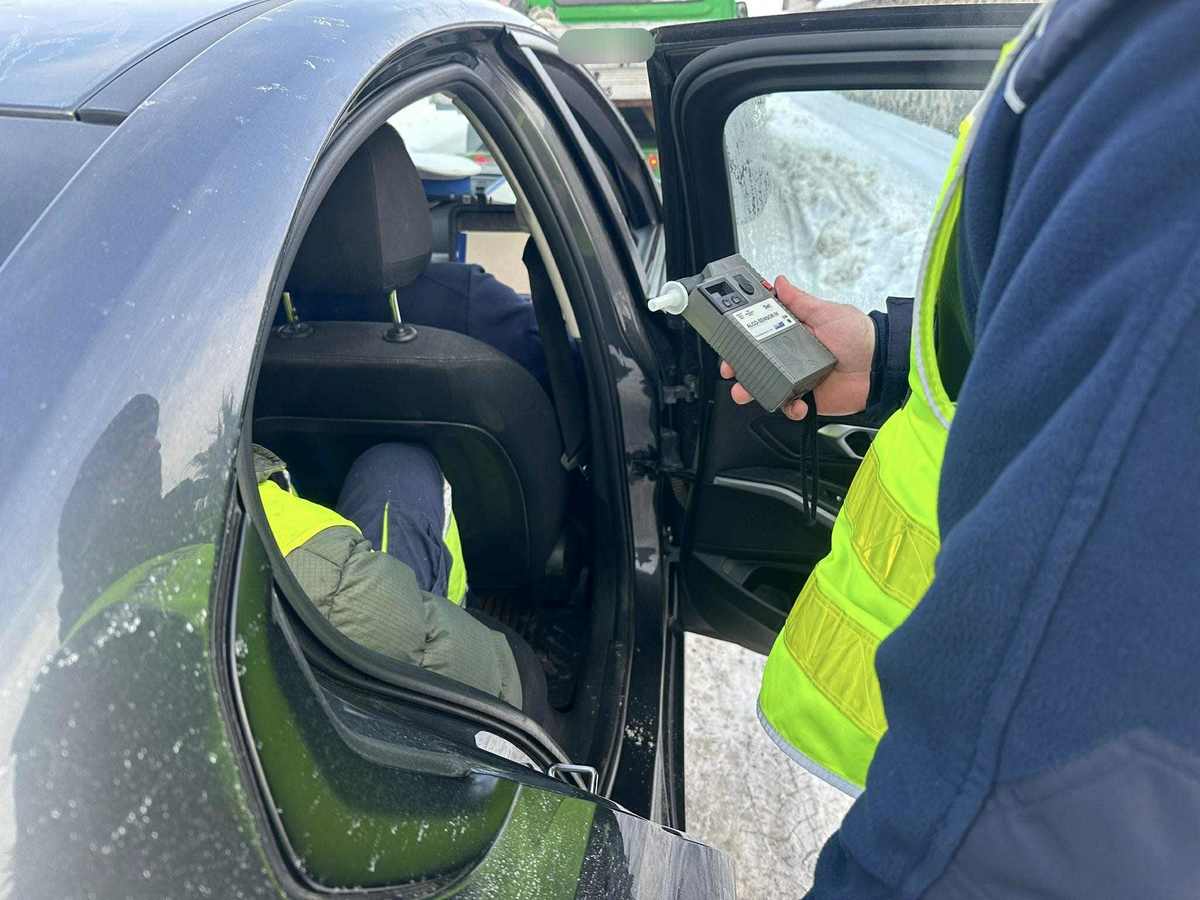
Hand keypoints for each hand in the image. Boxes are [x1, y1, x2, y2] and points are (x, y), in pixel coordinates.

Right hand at [720, 275, 874, 420]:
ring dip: (753, 390)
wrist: (881, 368)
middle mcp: (792, 356)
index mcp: (794, 333)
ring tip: (746, 392)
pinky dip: (787, 408)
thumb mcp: (827, 312)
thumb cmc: (860, 336)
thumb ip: (800, 301)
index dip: (741, 338)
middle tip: (730, 369)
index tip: (729, 340)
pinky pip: (788, 406)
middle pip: (757, 363)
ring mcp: (798, 378)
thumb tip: (779, 282)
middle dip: (739, 367)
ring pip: (767, 386)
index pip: (760, 334)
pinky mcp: (808, 398)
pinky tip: (794, 404)